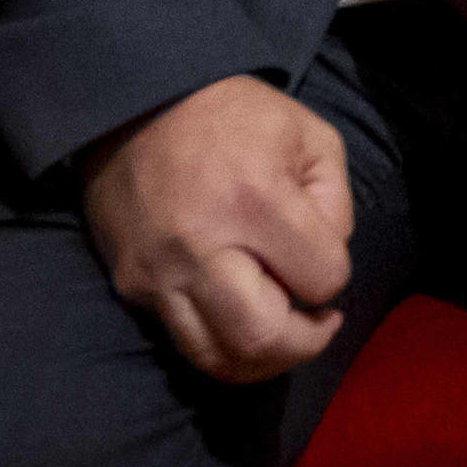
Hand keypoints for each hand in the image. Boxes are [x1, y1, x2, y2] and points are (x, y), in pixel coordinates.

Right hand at [78, 75, 350, 383]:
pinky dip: (221, 348)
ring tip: (282, 335)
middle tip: (318, 324)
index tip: (327, 261)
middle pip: (262, 338)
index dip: (335, 279)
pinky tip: (241, 322)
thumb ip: (334, 203)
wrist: (137, 104)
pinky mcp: (131, 285)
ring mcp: (159, 272)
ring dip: (262, 363)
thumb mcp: (309, 135)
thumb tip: (326, 268)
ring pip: (216, 359)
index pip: (319, 278)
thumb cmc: (235, 116)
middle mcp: (201, 245)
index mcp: (255, 199)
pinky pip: (182, 342)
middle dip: (304, 344)